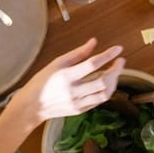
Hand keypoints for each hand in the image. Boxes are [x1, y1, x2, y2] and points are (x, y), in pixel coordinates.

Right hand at [0, 38, 123, 152]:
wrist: (32, 106)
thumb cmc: (43, 81)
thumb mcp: (57, 62)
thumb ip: (78, 53)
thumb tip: (94, 42)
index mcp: (67, 76)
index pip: (92, 64)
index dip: (108, 55)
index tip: (118, 49)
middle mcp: (74, 91)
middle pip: (103, 81)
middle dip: (116, 70)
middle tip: (120, 61)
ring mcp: (78, 103)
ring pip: (105, 94)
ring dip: (114, 81)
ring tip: (115, 71)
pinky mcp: (80, 110)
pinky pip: (99, 101)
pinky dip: (107, 91)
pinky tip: (107, 82)